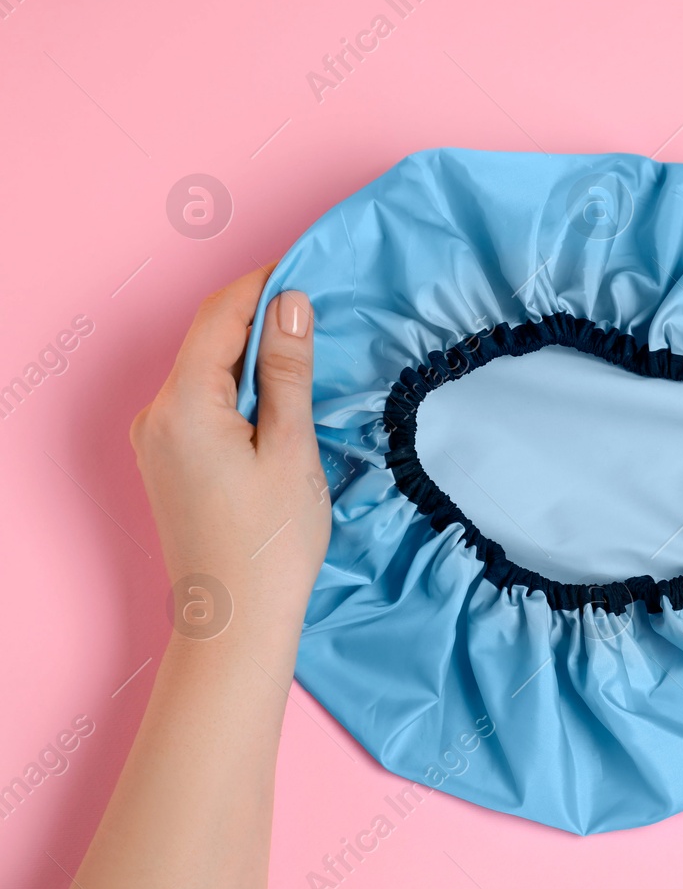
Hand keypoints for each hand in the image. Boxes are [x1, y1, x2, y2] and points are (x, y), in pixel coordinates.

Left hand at [129, 267, 329, 659]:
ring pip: (206, 370)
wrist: (234, 622)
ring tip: (308, 350)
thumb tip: (290, 304)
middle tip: (320, 306)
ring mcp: (156, 439)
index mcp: (183, 405)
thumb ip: (288, 372)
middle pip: (208, 339)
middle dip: (260, 316)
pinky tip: (279, 396)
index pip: (220, 316)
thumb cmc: (270, 543)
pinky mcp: (167, 460)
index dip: (264, 284)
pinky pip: (202, 401)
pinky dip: (240, 386)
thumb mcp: (292, 449)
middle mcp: (156, 414)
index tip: (309, 266)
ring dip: (252, 353)